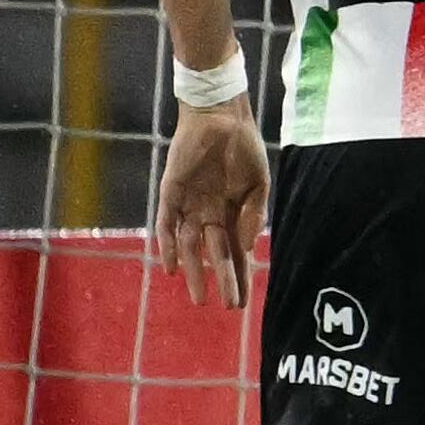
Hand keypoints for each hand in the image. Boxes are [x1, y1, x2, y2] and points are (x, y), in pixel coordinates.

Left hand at [150, 100, 268, 307]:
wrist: (220, 117)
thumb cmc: (244, 147)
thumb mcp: (258, 183)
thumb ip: (254, 213)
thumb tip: (247, 245)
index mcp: (232, 212)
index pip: (236, 252)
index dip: (240, 276)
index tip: (242, 301)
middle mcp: (209, 214)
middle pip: (215, 254)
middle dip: (222, 281)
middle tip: (226, 307)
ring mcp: (189, 206)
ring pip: (189, 246)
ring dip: (195, 271)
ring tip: (199, 298)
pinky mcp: (170, 194)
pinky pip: (166, 225)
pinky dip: (168, 246)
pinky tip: (173, 267)